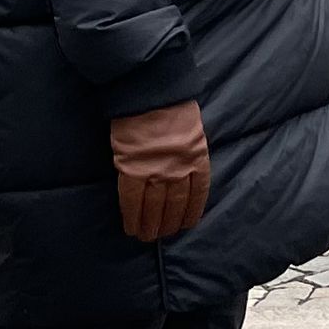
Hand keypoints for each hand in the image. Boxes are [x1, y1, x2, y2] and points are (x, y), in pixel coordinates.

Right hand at [111, 99, 210, 241]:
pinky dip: (131, 216)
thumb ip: (190, 151)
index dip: (191, 211)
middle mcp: (179, 169)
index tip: (187, 224)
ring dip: (150, 225)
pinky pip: (131, 200)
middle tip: (163, 235)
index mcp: (197, 156)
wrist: (150, 92)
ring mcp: (155, 171)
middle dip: (169, 223)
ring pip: (154, 207)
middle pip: (175, 204)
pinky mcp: (131, 170)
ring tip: (147, 236)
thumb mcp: (192, 128)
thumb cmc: (173, 105)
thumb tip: (187, 171)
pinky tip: (131, 227)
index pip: (198, 192)